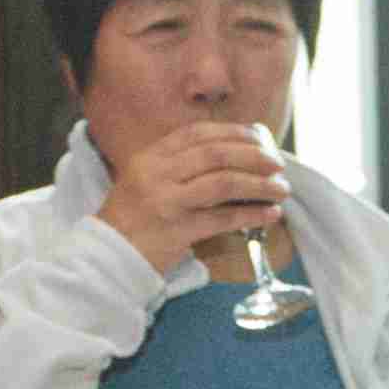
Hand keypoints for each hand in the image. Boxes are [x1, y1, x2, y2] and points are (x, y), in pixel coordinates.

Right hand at [91, 120, 288, 272]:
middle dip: (254, 156)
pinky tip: (270, 214)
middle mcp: (158, 174)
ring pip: (224, 183)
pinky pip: (223, 219)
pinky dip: (251, 215)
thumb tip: (230, 154)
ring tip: (281, 189)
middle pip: (216, 154)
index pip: (198, 134)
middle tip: (277, 163)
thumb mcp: (145, 180)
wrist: (107, 256)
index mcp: (151, 157)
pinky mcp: (177, 231)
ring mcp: (167, 202)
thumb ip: (177, 165)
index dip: (233, 132)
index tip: (259, 137)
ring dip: (259, 185)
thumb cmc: (132, 219)